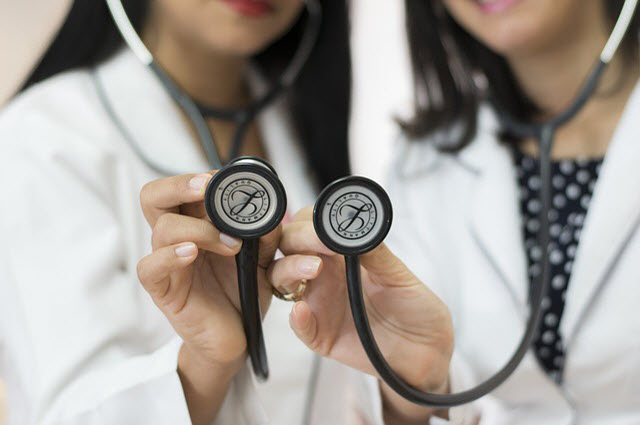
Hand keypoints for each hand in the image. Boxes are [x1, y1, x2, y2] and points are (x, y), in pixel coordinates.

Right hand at [136, 173, 279, 423]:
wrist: (236, 336)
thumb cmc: (242, 291)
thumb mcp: (262, 259)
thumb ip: (266, 234)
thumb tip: (276, 209)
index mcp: (196, 223)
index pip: (180, 187)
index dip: (197, 177)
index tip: (223, 178)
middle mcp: (176, 238)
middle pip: (153, 196)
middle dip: (180, 185)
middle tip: (208, 187)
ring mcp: (167, 263)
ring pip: (162, 229)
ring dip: (199, 230)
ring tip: (231, 246)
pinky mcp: (163, 290)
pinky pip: (150, 267)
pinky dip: (169, 256)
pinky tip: (190, 254)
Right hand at [269, 207, 453, 393]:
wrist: (428, 349)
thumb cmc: (415, 308)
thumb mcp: (399, 276)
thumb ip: (375, 253)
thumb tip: (356, 227)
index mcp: (341, 255)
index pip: (310, 228)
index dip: (312, 223)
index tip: (326, 226)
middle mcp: (324, 275)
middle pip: (290, 248)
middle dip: (297, 240)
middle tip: (317, 243)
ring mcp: (319, 303)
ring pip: (283, 280)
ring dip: (291, 269)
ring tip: (312, 269)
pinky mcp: (320, 334)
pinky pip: (299, 325)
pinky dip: (297, 318)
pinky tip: (303, 310)